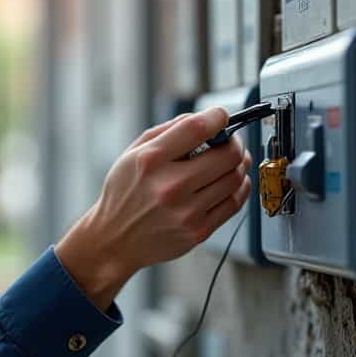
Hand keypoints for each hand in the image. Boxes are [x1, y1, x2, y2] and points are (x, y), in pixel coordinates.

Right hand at [54, 107, 252, 310]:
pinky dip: (240, 187)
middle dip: (235, 142)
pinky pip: (235, 203)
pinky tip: (232, 181)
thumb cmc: (124, 193)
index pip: (196, 128)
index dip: (217, 117)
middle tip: (231, 141)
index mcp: (151, 161)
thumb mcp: (133, 153)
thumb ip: (168, 131)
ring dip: (240, 164)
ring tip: (233, 161)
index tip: (221, 116)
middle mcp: (170, 186)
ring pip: (235, 178)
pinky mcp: (198, 231)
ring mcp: (187, 212)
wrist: (115, 240)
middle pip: (227, 154)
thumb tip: (205, 118)